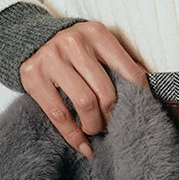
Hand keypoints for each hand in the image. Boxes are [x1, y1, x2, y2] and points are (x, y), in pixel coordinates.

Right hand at [19, 21, 150, 161]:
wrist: (32, 38)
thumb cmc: (75, 48)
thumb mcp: (97, 45)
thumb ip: (118, 62)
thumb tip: (146, 90)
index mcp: (96, 33)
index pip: (128, 70)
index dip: (139, 96)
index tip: (141, 111)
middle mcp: (74, 43)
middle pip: (105, 91)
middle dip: (113, 115)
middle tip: (114, 124)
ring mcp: (51, 59)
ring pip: (84, 103)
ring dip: (94, 125)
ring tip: (96, 129)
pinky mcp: (33, 76)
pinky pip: (59, 114)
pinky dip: (74, 136)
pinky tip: (84, 145)